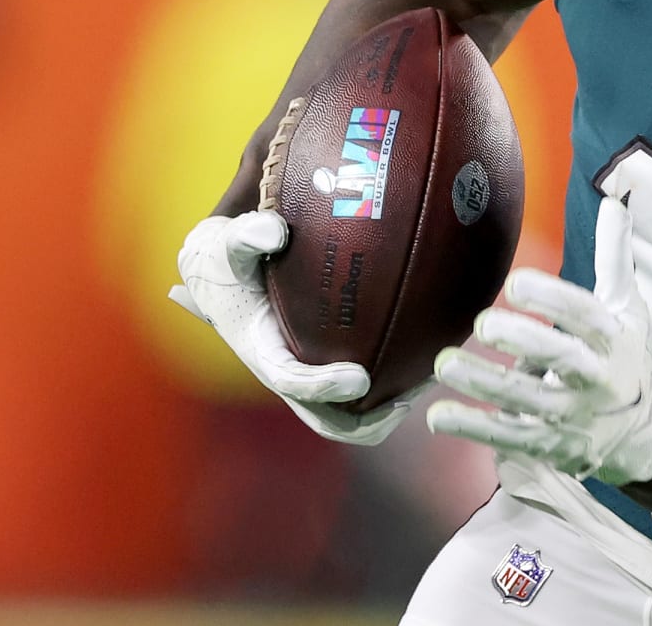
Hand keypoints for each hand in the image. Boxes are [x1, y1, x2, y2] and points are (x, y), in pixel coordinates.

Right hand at [168, 210, 417, 445]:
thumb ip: (247, 237)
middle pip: (328, 421)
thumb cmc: (229, 260)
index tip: (360, 379)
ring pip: (350, 416)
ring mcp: (308, 375)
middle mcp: (286, 374)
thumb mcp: (228, 244)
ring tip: (430, 377)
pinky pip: (361, 395)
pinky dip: (392, 387)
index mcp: (261, 352)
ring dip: (388, 410)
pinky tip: (426, 356)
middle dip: (369, 420)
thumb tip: (275, 231)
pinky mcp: (325, 366)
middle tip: (411, 394)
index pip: (290, 381)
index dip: (323, 387)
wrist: (221, 274)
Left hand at [426, 194, 651, 485]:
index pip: (588, 316)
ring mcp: (572, 417)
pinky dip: (473, 428)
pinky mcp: (548, 445)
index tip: (516, 282)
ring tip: (445, 363)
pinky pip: (509, 438)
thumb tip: (616, 200)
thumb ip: (615, 257)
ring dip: (485, 384)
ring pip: (528, 403)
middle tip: (483, 323)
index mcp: (614, 339)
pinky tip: (438, 416)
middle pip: (564, 360)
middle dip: (525, 342)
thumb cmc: (622, 356)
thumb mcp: (627, 308)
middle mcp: (597, 380)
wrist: (639, 435)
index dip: (554, 300)